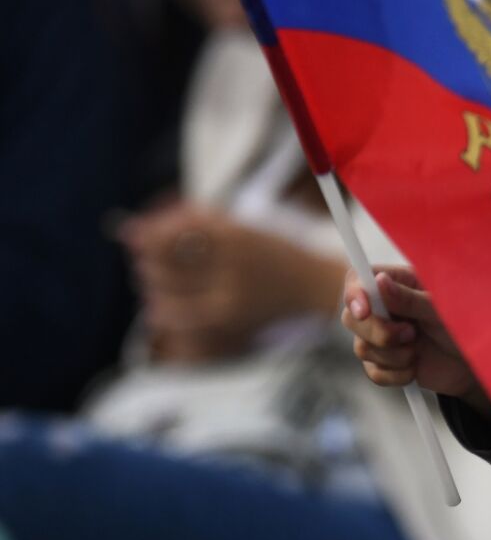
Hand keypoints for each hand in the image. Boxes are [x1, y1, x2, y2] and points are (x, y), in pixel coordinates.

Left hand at [119, 202, 346, 361]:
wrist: (313, 284)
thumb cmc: (271, 251)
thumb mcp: (238, 227)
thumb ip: (189, 223)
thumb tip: (128, 231)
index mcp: (236, 232)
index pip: (175, 228)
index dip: (151, 231)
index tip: (139, 232)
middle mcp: (232, 260)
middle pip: (166, 258)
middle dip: (146, 258)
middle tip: (143, 258)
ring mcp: (231, 290)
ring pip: (169, 287)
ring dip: (151, 282)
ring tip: (153, 279)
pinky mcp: (230, 315)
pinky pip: (181, 315)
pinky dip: (162, 310)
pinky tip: (156, 306)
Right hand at [341, 267, 490, 416]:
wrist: (475, 365)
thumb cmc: (466, 326)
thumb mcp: (441, 310)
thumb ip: (411, 299)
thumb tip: (379, 281)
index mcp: (398, 283)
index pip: (358, 279)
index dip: (354, 294)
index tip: (365, 310)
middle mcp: (385, 307)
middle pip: (351, 316)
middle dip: (378, 332)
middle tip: (410, 335)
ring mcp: (382, 335)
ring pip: (361, 347)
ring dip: (392, 355)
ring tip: (417, 351)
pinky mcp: (386, 363)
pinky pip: (373, 372)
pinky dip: (395, 375)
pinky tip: (414, 368)